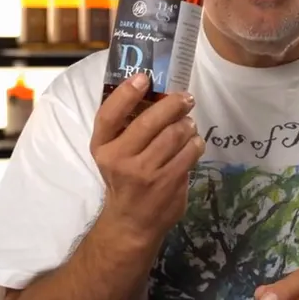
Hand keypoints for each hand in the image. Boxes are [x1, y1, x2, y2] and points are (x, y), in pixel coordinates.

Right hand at [91, 73, 204, 241]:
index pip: (109, 115)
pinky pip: (189, 152)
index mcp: (103, 147)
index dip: (126, 93)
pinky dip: (195, 143)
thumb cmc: (123, 178)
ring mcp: (146, 173)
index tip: (144, 78)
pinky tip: (193, 143)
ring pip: (175, 135)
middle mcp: (120, 159)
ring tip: (188, 123)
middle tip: (185, 98)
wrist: (131, 222)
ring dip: (187, 124)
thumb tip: (155, 91)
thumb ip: (124, 126)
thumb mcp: (112, 153)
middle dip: (173, 105)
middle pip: (149, 122)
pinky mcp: (168, 183)